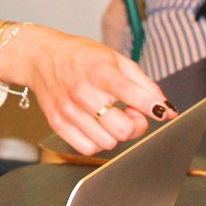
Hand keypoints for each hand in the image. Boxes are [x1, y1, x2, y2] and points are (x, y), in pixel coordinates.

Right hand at [0, 21, 175, 155]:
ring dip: (115, 134)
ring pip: (107, 143)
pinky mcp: (57, 123)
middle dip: (135, 125)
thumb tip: (164, 108)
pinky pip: (88, 148)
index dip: (154, 107)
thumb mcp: (115, 59)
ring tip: (110, 117)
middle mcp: (83, 93)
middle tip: (130, 113)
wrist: (40, 57)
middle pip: (123, 130)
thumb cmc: (80, 57)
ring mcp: (68, 110)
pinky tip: (95, 126)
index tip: (161, 111)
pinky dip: (97, 141)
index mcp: (100, 72)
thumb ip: (144, 84)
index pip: (134, 96)